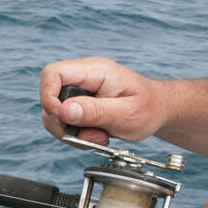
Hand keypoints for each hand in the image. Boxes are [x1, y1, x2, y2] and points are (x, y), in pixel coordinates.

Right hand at [40, 56, 167, 144]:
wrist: (159, 111)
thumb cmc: (150, 107)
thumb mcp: (127, 113)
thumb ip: (95, 111)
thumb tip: (65, 111)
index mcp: (94, 71)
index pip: (52, 73)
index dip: (48, 97)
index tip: (63, 118)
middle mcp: (83, 78)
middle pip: (49, 96)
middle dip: (61, 122)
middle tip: (85, 134)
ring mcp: (81, 92)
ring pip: (55, 113)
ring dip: (71, 132)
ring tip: (99, 136)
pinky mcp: (81, 105)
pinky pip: (66, 122)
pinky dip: (77, 135)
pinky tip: (98, 135)